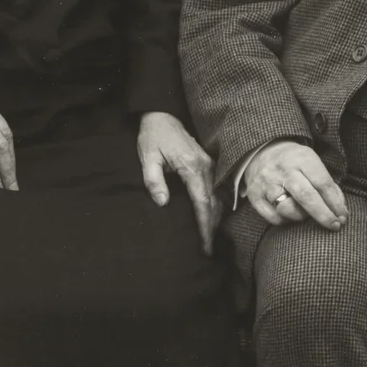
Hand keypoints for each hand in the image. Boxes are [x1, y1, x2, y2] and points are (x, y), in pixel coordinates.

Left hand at [138, 112, 219, 254]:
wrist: (162, 116)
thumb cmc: (153, 137)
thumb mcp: (148, 157)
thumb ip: (153, 180)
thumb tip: (163, 202)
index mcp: (191, 166)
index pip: (202, 202)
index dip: (204, 226)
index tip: (204, 245)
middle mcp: (205, 166)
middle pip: (213, 203)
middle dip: (211, 228)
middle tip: (207, 250)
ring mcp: (209, 164)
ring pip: (218, 197)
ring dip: (214, 218)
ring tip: (208, 239)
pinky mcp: (208, 163)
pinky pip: (216, 189)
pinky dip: (214, 206)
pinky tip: (209, 218)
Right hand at [245, 140, 347, 230]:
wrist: (262, 151)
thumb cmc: (295, 162)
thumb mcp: (312, 162)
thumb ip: (327, 185)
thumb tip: (340, 211)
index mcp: (300, 157)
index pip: (322, 182)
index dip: (335, 203)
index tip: (343, 216)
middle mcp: (282, 169)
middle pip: (305, 196)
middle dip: (323, 214)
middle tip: (335, 225)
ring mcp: (266, 182)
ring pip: (287, 209)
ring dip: (301, 217)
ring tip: (305, 213)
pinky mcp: (254, 195)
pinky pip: (274, 218)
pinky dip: (285, 220)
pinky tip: (289, 214)